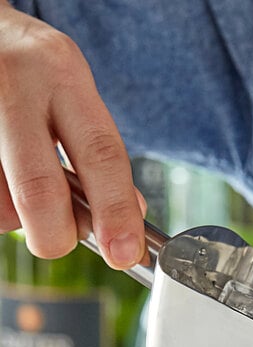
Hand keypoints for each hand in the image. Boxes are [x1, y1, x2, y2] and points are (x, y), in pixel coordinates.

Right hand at [0, 1, 145, 268]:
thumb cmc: (32, 74)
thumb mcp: (74, 94)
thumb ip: (100, 153)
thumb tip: (127, 218)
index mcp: (62, 72)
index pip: (101, 155)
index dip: (116, 213)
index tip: (125, 254)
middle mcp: (13, 84)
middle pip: (39, 189)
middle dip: (57, 235)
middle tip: (61, 243)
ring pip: (2, 205)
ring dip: (21, 218)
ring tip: (24, 183)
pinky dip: (0, 206)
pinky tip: (3, 179)